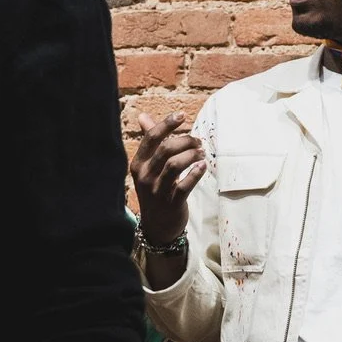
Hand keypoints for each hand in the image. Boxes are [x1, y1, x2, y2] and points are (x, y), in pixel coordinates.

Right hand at [129, 112, 205, 245]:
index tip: (182, 115)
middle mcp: (145, 176)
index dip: (167, 124)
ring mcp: (157, 191)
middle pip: (166, 149)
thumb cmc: (155, 190)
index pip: (151, 138)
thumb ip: (149, 141)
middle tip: (198, 141)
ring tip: (201, 153)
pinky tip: (203, 166)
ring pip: (175, 165)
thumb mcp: (148, 167)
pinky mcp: (171, 203)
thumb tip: (143, 116)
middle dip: (185, 141)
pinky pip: (184, 185)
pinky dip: (196, 173)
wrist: (157, 226)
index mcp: (139, 164)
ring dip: (191, 155)